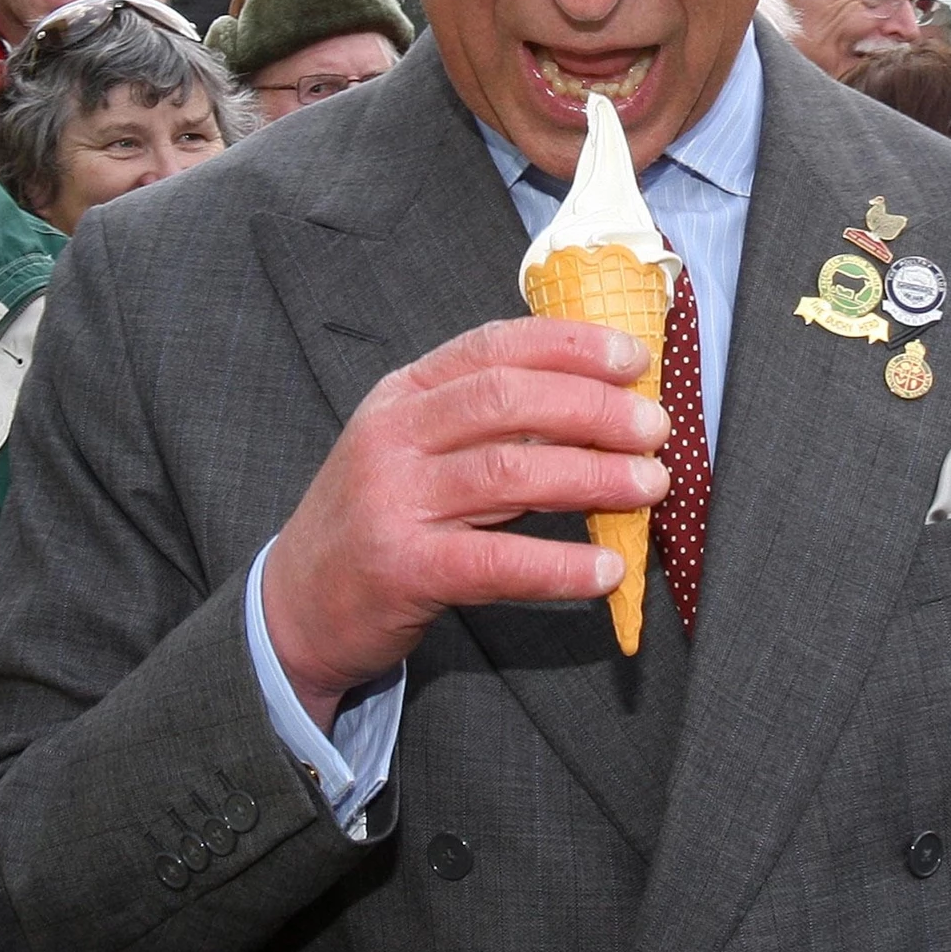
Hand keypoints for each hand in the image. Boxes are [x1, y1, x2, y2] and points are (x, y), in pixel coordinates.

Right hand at [263, 317, 669, 729]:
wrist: (296, 605)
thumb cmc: (380, 520)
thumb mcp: (417, 450)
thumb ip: (488, 424)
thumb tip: (599, 407)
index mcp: (404, 395)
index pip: (493, 348)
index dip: (570, 346)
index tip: (634, 359)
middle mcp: (393, 437)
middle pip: (507, 401)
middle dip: (594, 409)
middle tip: (654, 428)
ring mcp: (393, 502)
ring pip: (508, 474)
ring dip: (593, 476)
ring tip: (650, 486)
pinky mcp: (402, 569)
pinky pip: (497, 561)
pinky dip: (560, 566)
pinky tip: (606, 571)